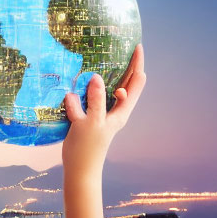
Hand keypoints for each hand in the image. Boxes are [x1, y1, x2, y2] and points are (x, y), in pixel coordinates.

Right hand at [62, 43, 146, 168]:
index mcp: (121, 111)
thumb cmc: (87, 149)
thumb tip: (95, 77)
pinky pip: (93, 96)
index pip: (136, 82)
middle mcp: (115, 110)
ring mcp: (103, 113)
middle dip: (127, 65)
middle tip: (125, 46)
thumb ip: (95, 100)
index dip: (137, 64)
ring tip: (107, 57)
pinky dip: (91, 86)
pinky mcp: (89, 117)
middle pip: (126, 83)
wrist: (79, 171)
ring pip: (109, 88)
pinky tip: (83, 79)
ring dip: (109, 74)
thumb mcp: (91, 122)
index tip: (136, 46)